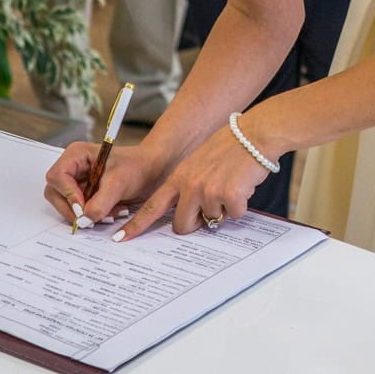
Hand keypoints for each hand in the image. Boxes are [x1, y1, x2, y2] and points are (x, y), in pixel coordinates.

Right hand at [43, 140, 164, 227]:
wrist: (153, 170)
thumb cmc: (138, 166)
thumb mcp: (119, 183)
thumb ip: (100, 202)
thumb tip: (85, 219)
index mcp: (76, 155)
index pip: (57, 177)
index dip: (68, 194)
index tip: (83, 208)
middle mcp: (73, 167)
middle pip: (56, 193)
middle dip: (75, 209)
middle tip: (93, 219)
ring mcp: (78, 181)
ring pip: (67, 205)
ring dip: (86, 214)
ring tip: (110, 214)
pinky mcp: (86, 193)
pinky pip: (80, 210)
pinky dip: (94, 215)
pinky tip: (112, 212)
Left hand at [112, 122, 270, 240]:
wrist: (254, 135)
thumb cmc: (230, 148)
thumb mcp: (198, 163)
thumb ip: (188, 185)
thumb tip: (190, 212)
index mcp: (179, 177)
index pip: (153, 206)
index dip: (137, 225)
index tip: (120, 238)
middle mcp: (189, 185)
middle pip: (182, 226)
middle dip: (195, 224)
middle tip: (210, 209)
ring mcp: (208, 191)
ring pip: (213, 220)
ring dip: (223, 209)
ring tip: (231, 185)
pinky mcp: (228, 196)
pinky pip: (234, 215)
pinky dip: (241, 205)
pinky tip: (242, 185)